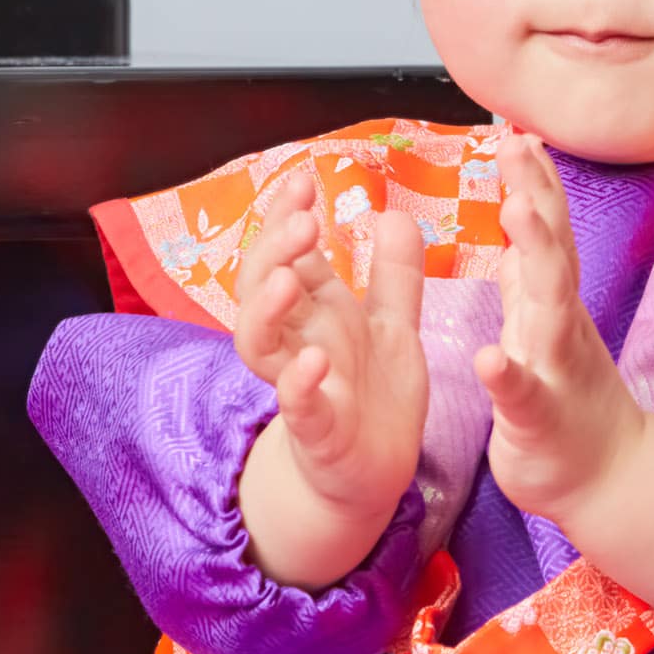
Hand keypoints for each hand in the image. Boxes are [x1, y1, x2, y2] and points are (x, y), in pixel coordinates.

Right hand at [229, 171, 423, 589]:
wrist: (377, 475)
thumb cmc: (376, 398)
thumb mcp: (394, 326)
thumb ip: (395, 274)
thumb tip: (393, 213)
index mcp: (315, 312)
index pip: (288, 252)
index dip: (286, 215)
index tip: (303, 178)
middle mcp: (296, 342)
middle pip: (260, 286)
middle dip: (274, 248)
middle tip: (303, 217)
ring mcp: (299, 386)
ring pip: (257, 343)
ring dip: (266, 308)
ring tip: (289, 277)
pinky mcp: (315, 431)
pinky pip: (295, 406)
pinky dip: (299, 384)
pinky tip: (315, 361)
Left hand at [472, 133, 648, 526]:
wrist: (608, 480)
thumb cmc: (567, 404)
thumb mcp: (545, 325)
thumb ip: (534, 271)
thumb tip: (527, 209)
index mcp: (551, 306)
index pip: (545, 232)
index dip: (533, 182)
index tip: (517, 129)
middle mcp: (560, 327)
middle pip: (552, 250)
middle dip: (537, 196)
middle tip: (518, 145)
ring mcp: (555, 369)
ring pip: (547, 307)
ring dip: (536, 257)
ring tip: (516, 211)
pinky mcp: (540, 418)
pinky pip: (523, 394)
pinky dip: (507, 374)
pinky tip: (488, 356)